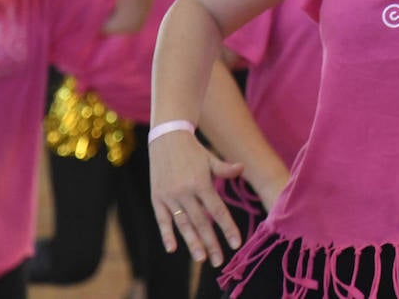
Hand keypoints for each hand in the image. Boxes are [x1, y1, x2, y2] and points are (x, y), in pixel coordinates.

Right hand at [150, 129, 244, 265]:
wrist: (166, 137)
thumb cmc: (193, 150)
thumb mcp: (210, 158)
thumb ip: (224, 169)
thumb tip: (241, 169)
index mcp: (201, 182)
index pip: (217, 210)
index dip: (227, 228)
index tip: (236, 243)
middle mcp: (185, 191)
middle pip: (201, 222)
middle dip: (211, 243)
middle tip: (219, 261)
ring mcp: (170, 195)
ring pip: (183, 224)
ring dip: (192, 243)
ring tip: (201, 259)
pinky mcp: (156, 197)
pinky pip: (162, 219)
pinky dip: (167, 234)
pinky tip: (172, 248)